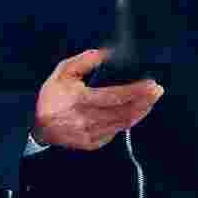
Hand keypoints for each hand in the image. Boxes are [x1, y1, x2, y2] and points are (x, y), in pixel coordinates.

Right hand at [33, 48, 163, 151]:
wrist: (39, 128)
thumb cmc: (52, 97)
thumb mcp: (63, 72)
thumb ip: (85, 61)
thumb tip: (107, 53)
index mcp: (80, 100)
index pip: (115, 97)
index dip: (136, 91)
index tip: (151, 84)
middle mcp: (87, 120)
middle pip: (124, 112)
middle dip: (145, 101)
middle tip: (158, 91)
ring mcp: (91, 135)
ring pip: (123, 124)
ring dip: (140, 112)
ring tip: (151, 100)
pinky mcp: (93, 144)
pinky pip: (115, 132)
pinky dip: (127, 121)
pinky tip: (135, 112)